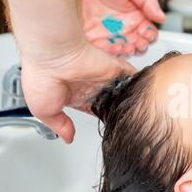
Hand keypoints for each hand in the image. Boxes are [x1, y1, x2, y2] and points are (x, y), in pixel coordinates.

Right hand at [21, 42, 135, 143]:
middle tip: (126, 123)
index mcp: (75, 94)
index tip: (108, 125)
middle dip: (118, 110)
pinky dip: (140, 84)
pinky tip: (147, 96)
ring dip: (130, 99)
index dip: (101, 116)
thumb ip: (59, 125)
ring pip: (123, 90)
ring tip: (140, 114)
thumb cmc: (44, 77)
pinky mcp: (117, 69)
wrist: (54, 53)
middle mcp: (91, 84)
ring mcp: (105, 77)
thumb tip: (67, 138)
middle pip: (110, 100)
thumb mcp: (45, 111)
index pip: (94, 108)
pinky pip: (133, 76)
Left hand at [81, 0, 164, 56]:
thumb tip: (161, 17)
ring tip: (128, 46)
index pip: (148, 32)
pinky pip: (107, 53)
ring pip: (125, 50)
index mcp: (135, 15)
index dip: (150, 35)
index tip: (148, 34)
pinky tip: (116, 47)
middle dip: (141, 46)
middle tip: (138, 43)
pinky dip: (113, 53)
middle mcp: (124, 27)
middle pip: (139, 44)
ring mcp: (110, 34)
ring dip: (129, 51)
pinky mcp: (96, 40)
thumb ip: (148, 1)